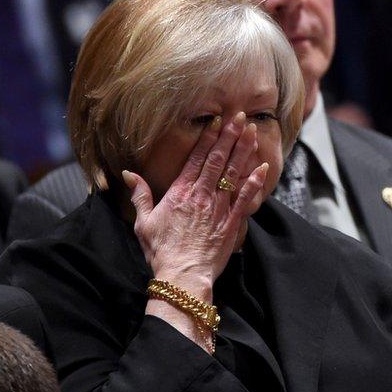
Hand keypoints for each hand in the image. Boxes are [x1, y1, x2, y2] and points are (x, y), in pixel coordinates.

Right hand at [123, 113, 268, 301]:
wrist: (183, 275)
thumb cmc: (161, 251)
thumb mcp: (143, 222)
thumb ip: (139, 195)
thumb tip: (128, 174)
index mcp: (180, 192)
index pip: (196, 158)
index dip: (208, 138)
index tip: (217, 122)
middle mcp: (201, 195)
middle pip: (217, 160)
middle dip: (229, 136)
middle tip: (239, 117)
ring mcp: (218, 207)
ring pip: (233, 173)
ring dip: (243, 151)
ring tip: (251, 131)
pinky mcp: (232, 222)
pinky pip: (245, 198)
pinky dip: (254, 181)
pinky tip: (262, 166)